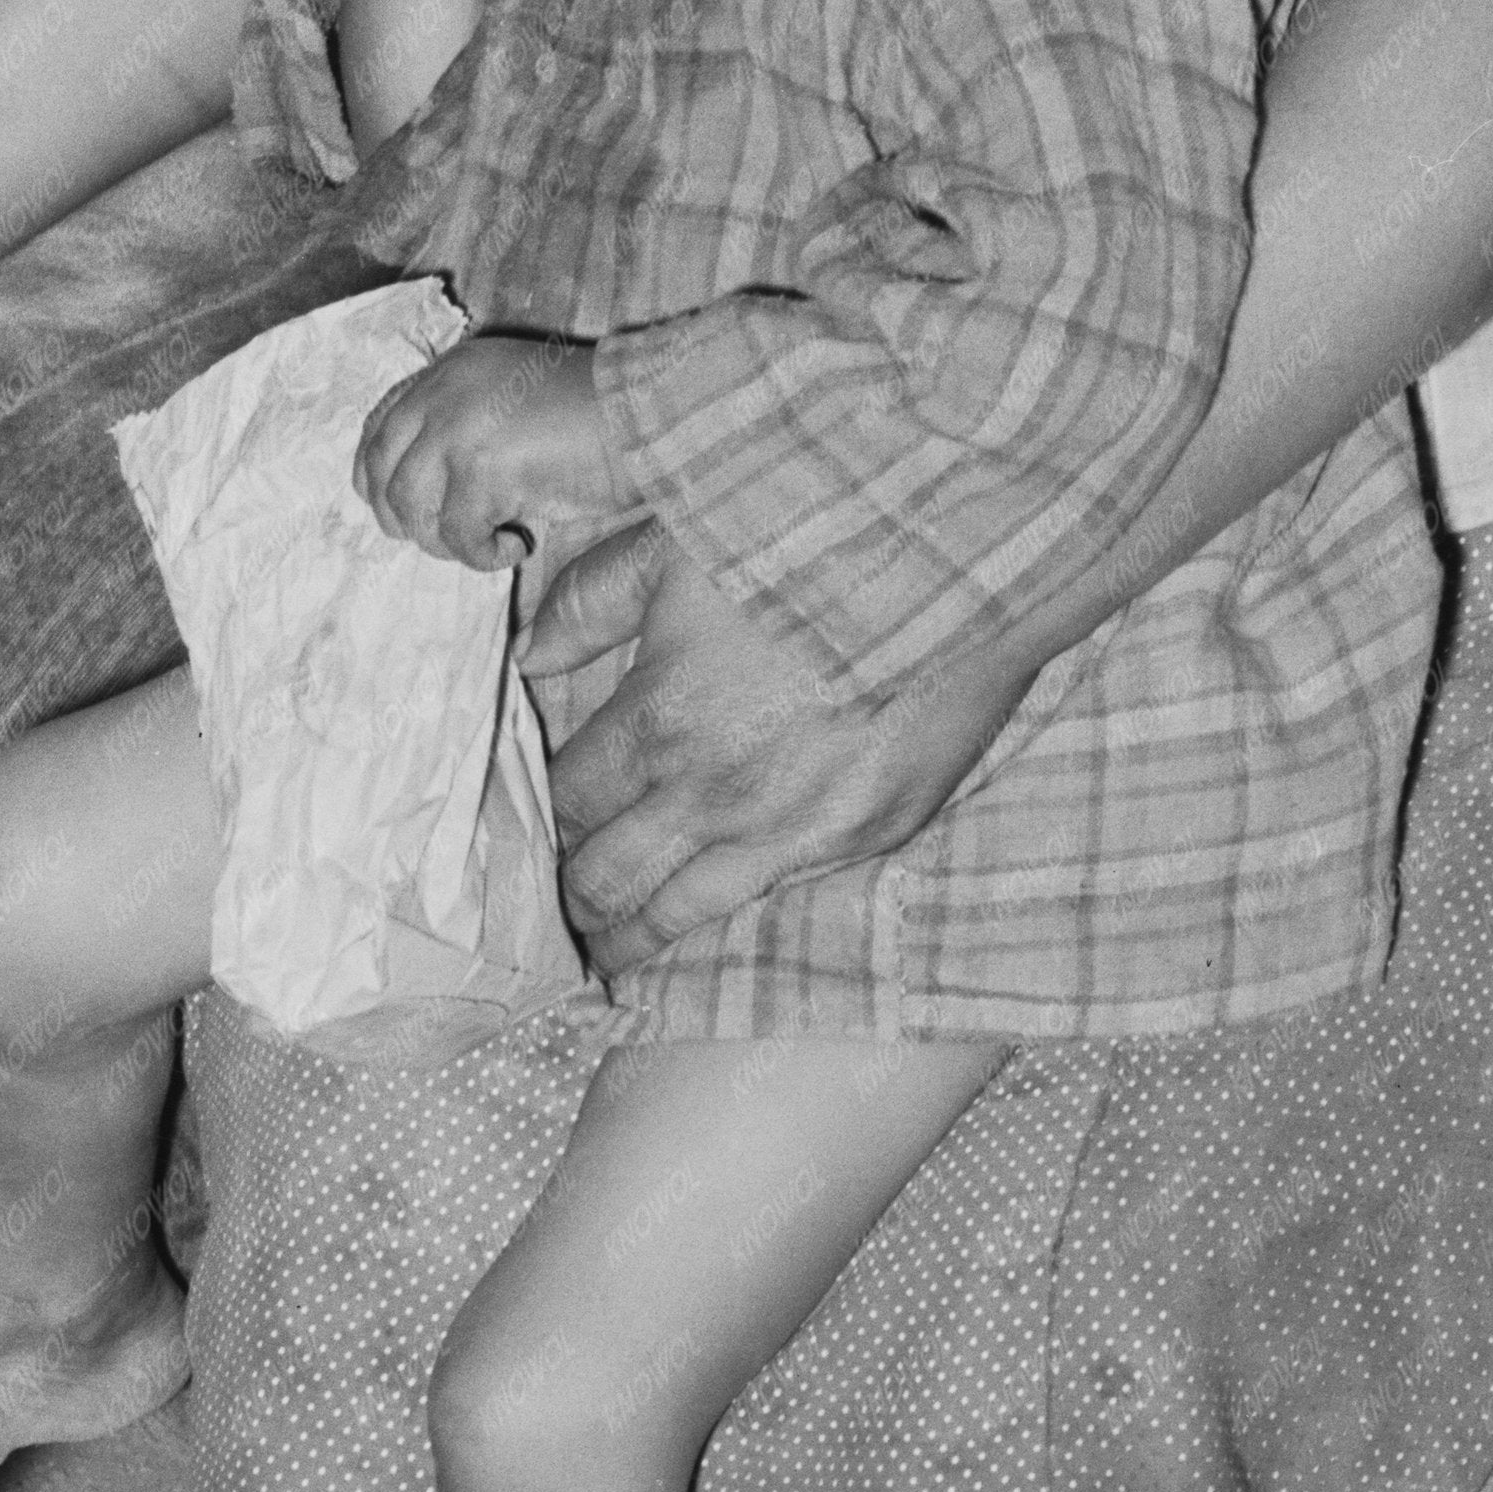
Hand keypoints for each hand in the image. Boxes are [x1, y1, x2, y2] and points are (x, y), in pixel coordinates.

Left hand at [355, 328, 620, 564]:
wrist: (655, 416)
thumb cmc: (606, 418)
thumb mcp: (522, 402)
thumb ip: (472, 424)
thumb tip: (437, 493)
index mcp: (452, 372)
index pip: (380, 427)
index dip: (379, 478)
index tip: (405, 512)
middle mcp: (443, 393)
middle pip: (382, 474)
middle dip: (408, 520)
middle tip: (455, 539)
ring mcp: (457, 428)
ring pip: (412, 510)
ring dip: (449, 541)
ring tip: (495, 542)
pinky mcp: (480, 467)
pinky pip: (457, 535)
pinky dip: (483, 555)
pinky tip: (520, 545)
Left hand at [524, 521, 1040, 969]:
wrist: (966, 564)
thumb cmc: (819, 537)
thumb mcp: (682, 543)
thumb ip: (592, 602)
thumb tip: (526, 654)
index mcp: (660, 718)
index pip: (567, 799)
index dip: (537, 820)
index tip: (532, 830)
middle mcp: (714, 793)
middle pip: (606, 877)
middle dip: (567, 899)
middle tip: (552, 911)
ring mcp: (792, 827)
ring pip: (678, 914)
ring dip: (628, 938)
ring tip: (603, 954)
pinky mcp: (863, 836)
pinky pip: (771, 893)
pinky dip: (726, 908)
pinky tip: (709, 913)